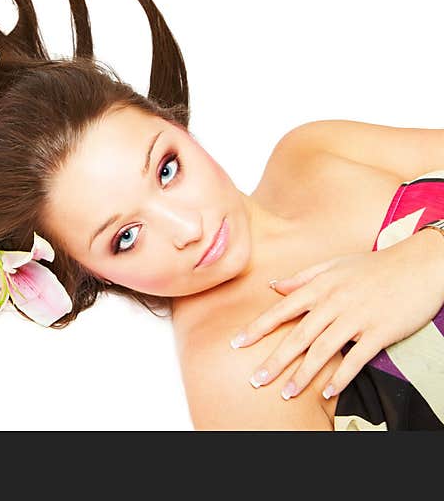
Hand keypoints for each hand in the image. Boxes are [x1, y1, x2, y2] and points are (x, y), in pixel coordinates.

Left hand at [229, 235, 443, 400]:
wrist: (419, 264)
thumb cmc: (374, 265)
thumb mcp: (334, 265)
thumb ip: (302, 278)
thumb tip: (274, 286)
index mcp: (320, 286)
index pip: (281, 310)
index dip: (257, 329)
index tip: (236, 344)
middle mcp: (334, 303)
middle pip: (298, 336)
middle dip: (274, 360)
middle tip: (256, 379)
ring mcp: (357, 318)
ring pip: (323, 351)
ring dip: (303, 374)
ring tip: (287, 392)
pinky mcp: (380, 332)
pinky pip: (357, 359)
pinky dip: (342, 376)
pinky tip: (328, 391)